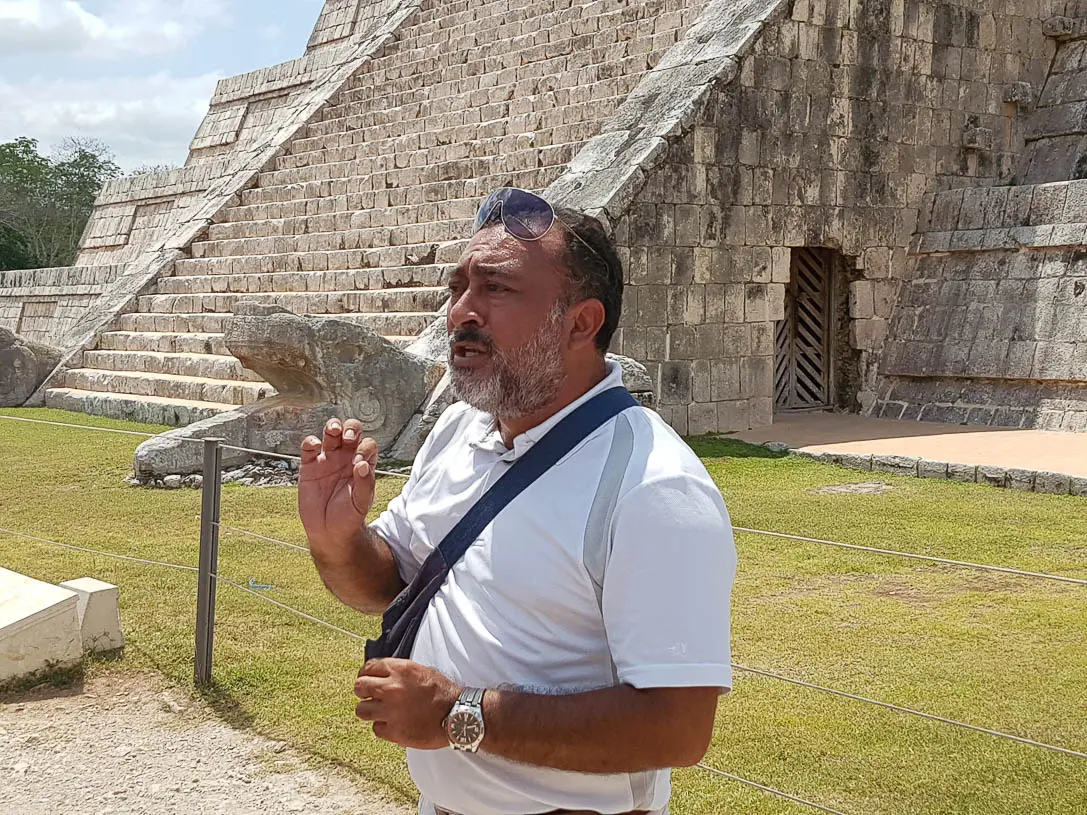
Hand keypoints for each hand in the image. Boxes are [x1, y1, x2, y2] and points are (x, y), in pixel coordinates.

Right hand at [298, 418, 377, 552]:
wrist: (329, 531)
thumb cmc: (350, 516)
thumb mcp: (362, 502)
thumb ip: (365, 483)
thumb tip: (363, 464)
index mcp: (363, 463)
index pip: (367, 444)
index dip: (364, 448)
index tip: (357, 463)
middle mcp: (346, 457)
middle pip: (351, 431)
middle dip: (351, 429)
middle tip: (348, 438)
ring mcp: (328, 459)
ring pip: (331, 433)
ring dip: (332, 426)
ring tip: (333, 431)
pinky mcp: (310, 466)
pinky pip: (309, 447)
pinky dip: (310, 442)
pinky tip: (314, 446)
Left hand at [354, 659, 461, 749]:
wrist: (457, 715)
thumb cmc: (442, 692)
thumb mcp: (421, 670)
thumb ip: (398, 672)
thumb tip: (380, 675)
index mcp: (400, 670)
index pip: (368, 667)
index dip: (366, 674)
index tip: (368, 679)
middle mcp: (392, 688)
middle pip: (359, 687)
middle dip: (363, 691)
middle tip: (369, 695)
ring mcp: (391, 711)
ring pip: (361, 710)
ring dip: (369, 710)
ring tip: (379, 711)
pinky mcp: (394, 731)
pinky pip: (376, 728)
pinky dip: (382, 727)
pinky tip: (393, 723)